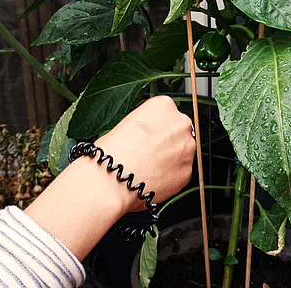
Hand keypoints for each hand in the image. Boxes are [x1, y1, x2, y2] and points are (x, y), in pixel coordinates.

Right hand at [23, 96, 194, 259]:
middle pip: (179, 129)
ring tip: (144, 169)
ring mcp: (186, 149)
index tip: (144, 136)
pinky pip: (182, 171)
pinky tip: (149, 180)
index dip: (153, 126)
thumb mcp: (119, 126)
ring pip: (183, 151)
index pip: (166, 110)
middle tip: (145, 155)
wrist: (104, 185)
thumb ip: (140, 124)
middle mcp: (179, 123)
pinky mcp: (187, 172)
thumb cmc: (103, 156)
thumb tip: (144, 129)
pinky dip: (170, 177)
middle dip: (165, 141)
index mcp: (160, 105)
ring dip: (170, 158)